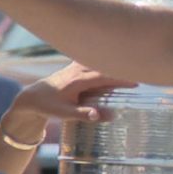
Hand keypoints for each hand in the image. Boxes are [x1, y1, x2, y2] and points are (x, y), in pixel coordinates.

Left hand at [4, 62, 137, 129]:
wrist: (32, 97)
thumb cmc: (49, 106)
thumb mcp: (66, 114)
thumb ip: (85, 114)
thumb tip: (104, 115)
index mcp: (78, 81)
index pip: (104, 77)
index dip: (121, 79)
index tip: (136, 83)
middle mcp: (78, 70)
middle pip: (104, 66)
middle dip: (122, 69)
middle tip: (140, 73)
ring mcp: (76, 66)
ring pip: (99, 61)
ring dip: (113, 63)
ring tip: (130, 66)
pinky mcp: (74, 66)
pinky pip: (92, 60)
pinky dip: (103, 59)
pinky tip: (112, 57)